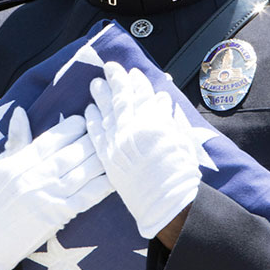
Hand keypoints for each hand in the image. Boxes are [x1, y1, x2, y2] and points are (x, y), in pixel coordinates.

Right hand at [0, 107, 112, 269]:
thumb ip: (16, 141)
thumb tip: (20, 112)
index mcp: (19, 163)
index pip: (52, 139)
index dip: (72, 127)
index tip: (84, 120)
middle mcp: (34, 177)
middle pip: (71, 153)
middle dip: (91, 140)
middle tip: (105, 132)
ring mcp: (47, 197)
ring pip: (82, 172)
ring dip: (100, 160)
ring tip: (112, 150)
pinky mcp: (57, 216)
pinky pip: (85, 197)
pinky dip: (101, 187)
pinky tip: (112, 178)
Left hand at [85, 62, 201, 238]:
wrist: (165, 202)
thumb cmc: (179, 173)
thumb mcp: (180, 139)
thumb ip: (168, 118)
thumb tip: (160, 100)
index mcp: (153, 124)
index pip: (143, 96)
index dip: (137, 83)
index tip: (133, 73)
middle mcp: (132, 131)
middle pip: (121, 100)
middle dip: (116, 81)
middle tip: (110, 67)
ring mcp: (117, 144)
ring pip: (106, 113)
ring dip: (100, 96)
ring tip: (95, 83)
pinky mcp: (107, 158)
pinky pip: (96, 134)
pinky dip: (92, 120)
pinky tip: (88, 110)